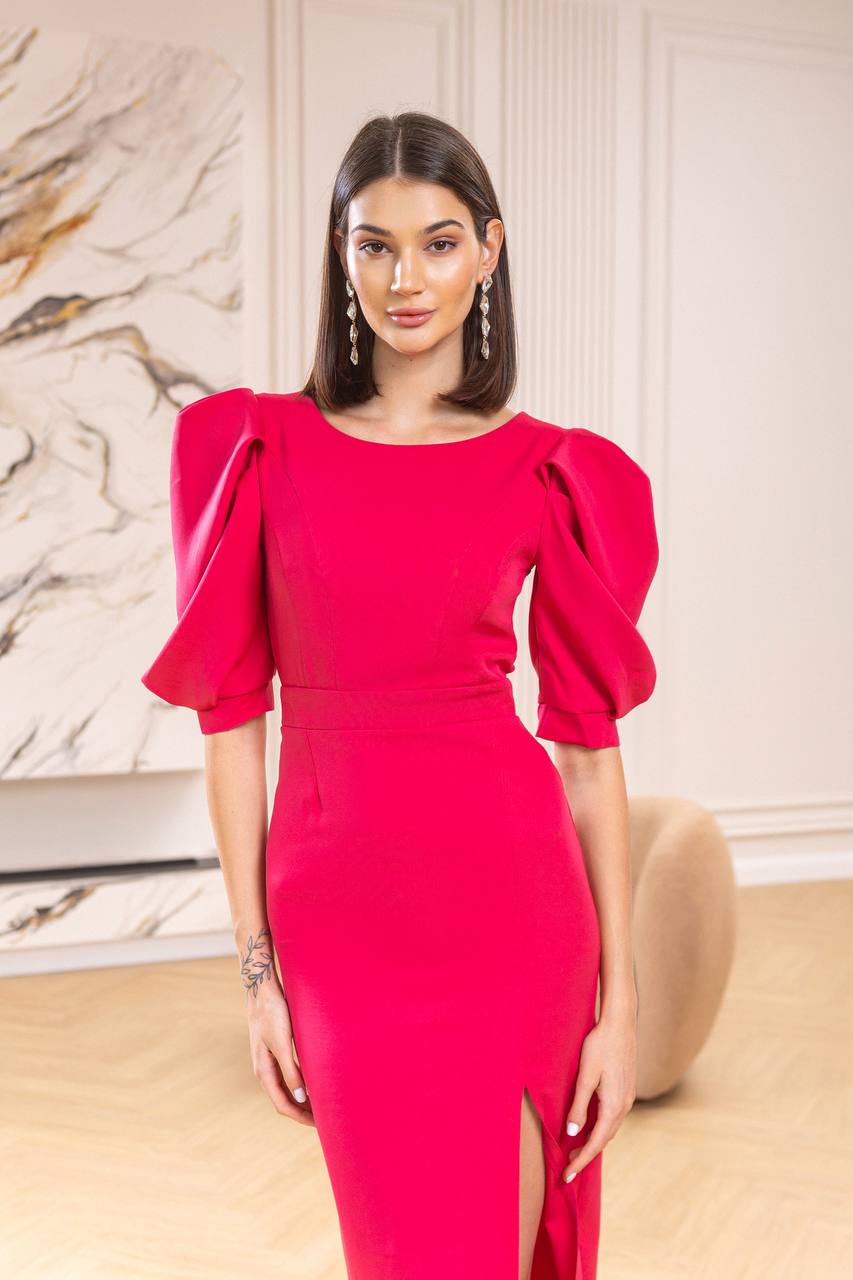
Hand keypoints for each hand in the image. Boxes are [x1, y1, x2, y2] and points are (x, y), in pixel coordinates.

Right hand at [246, 975, 315, 1126]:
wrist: (263, 992)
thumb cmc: (273, 1014)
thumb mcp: (283, 1043)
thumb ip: (290, 1070)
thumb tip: (300, 1097)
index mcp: (264, 1072)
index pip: (283, 1105)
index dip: (301, 1117)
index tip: (319, 1125)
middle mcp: (264, 1071)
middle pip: (284, 1101)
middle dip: (302, 1112)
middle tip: (324, 1120)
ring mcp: (268, 1063)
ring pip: (285, 1090)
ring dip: (301, 1101)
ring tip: (321, 1106)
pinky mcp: (274, 1053)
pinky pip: (286, 1077)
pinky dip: (299, 1086)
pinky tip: (311, 1084)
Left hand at [561, 1007, 636, 1181]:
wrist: (620, 1024)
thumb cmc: (599, 1046)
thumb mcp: (585, 1076)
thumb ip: (579, 1106)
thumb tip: (574, 1134)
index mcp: (614, 1106)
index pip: (596, 1142)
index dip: (581, 1160)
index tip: (567, 1176)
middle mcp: (624, 1106)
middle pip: (604, 1139)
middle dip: (586, 1155)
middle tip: (568, 1169)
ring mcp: (627, 1098)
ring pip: (609, 1129)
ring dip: (594, 1142)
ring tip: (576, 1151)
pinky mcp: (626, 1090)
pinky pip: (612, 1118)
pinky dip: (600, 1128)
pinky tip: (589, 1127)